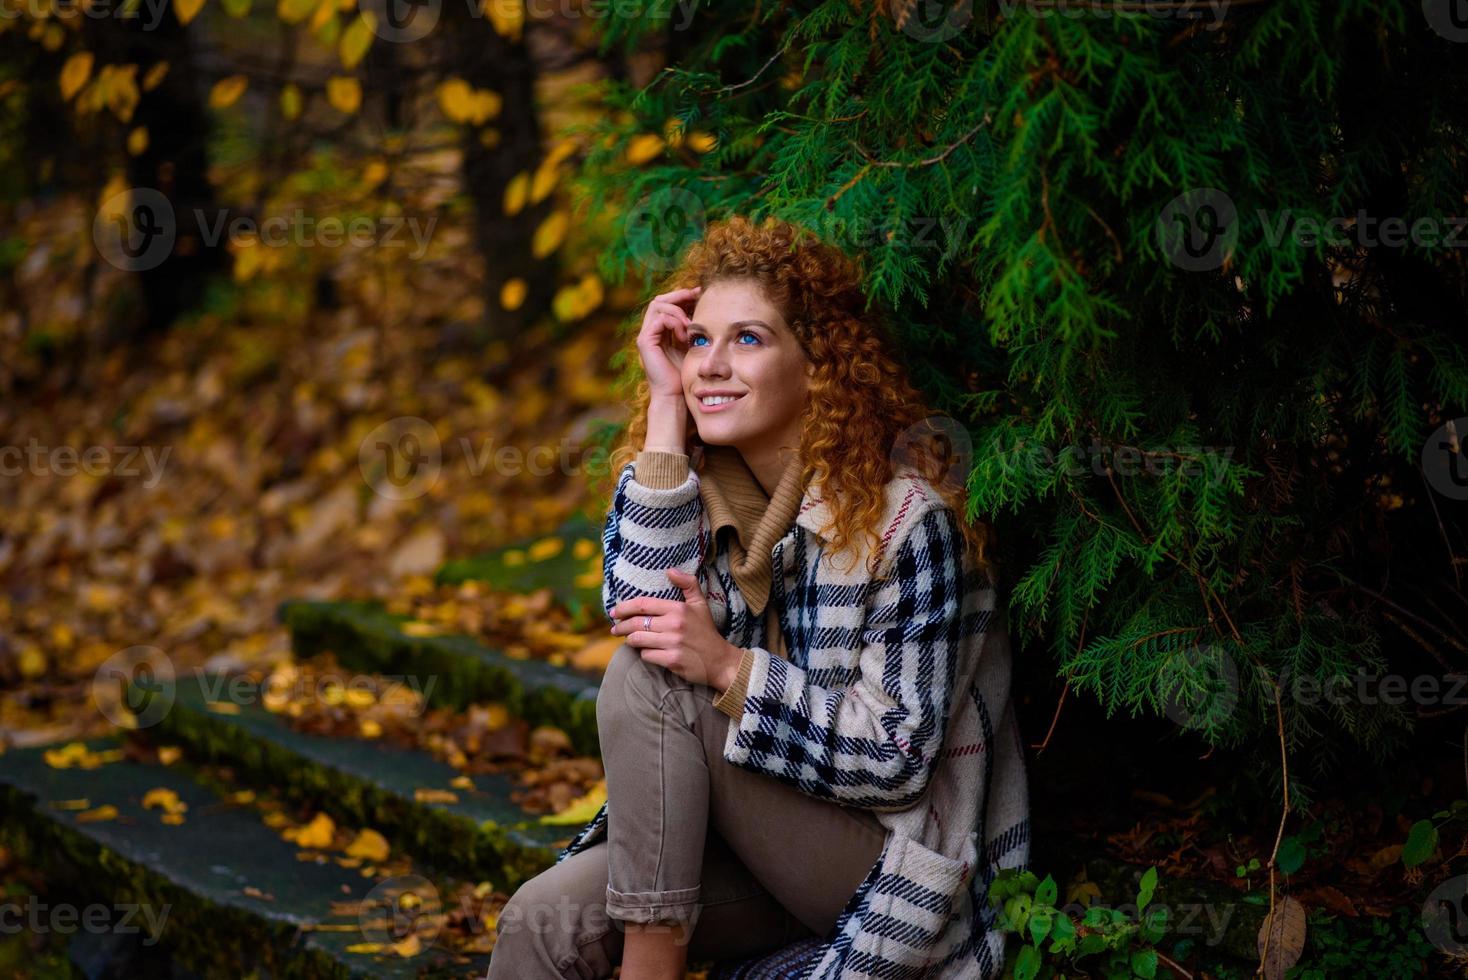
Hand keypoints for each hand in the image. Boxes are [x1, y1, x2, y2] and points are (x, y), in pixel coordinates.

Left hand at [608, 567, 741, 690]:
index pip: (643, 605)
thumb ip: (688, 583)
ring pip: (638, 640)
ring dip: (630, 640)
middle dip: (620, 627)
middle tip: (615, 629)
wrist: (719, 660)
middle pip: (636, 623)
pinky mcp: (671, 660)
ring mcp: (672, 643)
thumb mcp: (700, 604)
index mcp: (678, 609)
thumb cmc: (706, 631)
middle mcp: (674, 625)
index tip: (614, 612)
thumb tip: (670, 570)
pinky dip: (643, 654)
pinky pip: (646, 655)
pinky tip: (646, 652)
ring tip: (629, 640)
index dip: (624, 607)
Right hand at [636, 286, 701, 402]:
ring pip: (657, 305)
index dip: (682, 295)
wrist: (675, 394)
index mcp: (660, 330)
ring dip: (677, 311)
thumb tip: (705, 307)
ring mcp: (645, 335)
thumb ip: (691, 328)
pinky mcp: (645, 342)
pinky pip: (659, 319)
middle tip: (697, 295)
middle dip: (679, 295)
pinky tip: (684, 335)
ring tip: (690, 324)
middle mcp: (650, 330)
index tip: (701, 293)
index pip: (667, 303)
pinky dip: (674, 322)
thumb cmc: (684, 373)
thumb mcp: (691, 344)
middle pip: (659, 299)